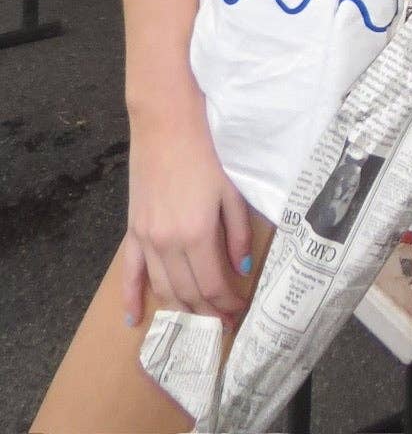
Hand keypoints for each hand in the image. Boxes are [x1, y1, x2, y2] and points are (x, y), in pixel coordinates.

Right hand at [125, 92, 251, 326]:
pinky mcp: (133, 230)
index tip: (239, 313)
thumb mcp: (231, 191)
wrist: (167, 124)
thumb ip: (236, 233)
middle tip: (223, 325)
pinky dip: (131, 297)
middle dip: (207, 315)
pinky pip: (130, 272)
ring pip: (163, 289)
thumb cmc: (207, 151)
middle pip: (189, 293)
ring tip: (196, 325)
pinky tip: (134, 318)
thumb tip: (242, 268)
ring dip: (180, 311)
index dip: (228, 305)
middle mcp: (168, 244)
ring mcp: (146, 239)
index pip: (214, 285)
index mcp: (196, 234)